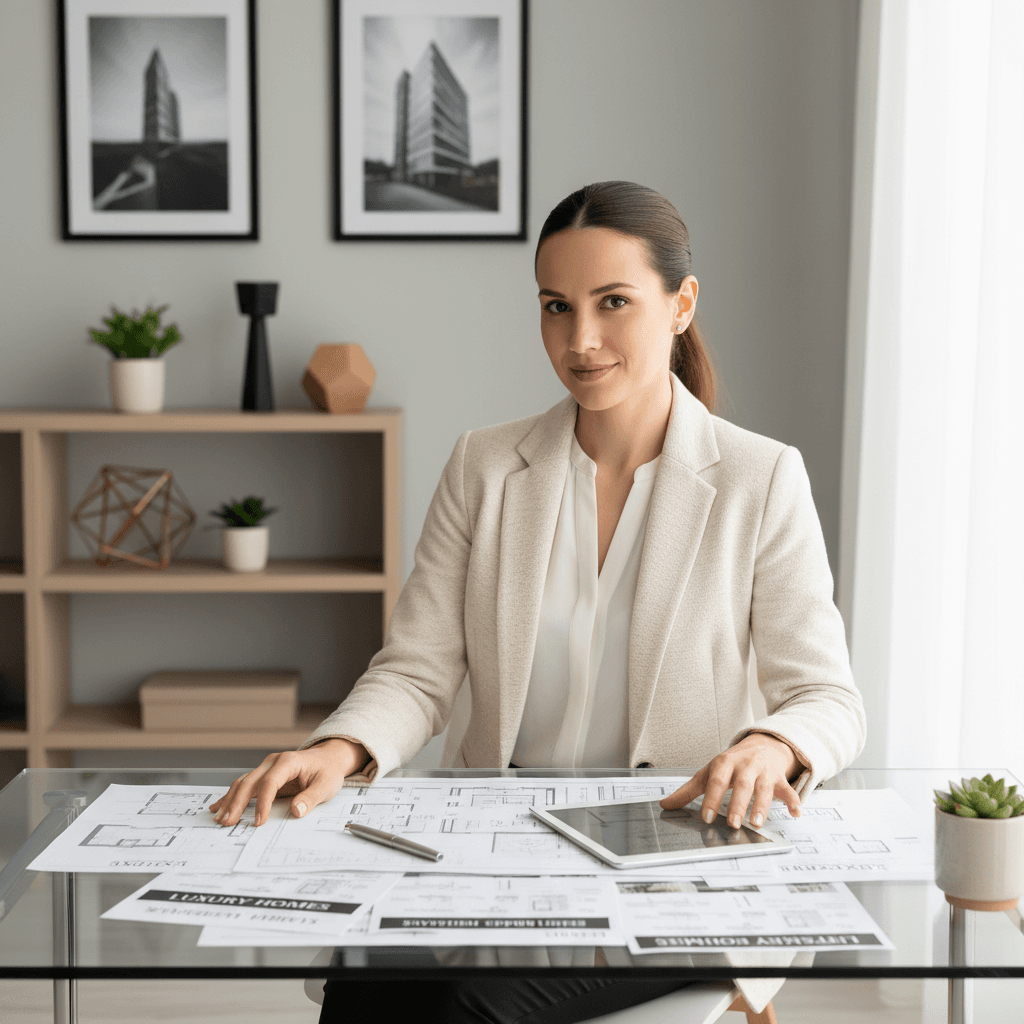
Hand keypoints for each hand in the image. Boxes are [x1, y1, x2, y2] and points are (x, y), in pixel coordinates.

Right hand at [208, 738, 368, 826]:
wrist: (328, 759)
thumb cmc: (327, 770)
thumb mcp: (326, 784)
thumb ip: (311, 798)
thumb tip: (296, 811)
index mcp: (288, 761)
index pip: (270, 782)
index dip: (263, 803)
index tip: (259, 822)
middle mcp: (273, 762)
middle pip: (250, 782)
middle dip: (237, 803)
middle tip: (228, 822)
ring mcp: (267, 768)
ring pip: (243, 783)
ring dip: (230, 800)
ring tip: (220, 818)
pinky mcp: (264, 775)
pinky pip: (245, 785)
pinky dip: (231, 796)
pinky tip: (218, 806)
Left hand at [659, 733, 801, 828]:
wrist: (762, 744)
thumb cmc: (732, 763)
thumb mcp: (709, 772)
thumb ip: (689, 790)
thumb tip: (665, 804)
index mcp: (725, 763)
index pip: (717, 780)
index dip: (712, 798)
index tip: (708, 817)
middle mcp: (745, 766)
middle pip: (742, 785)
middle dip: (738, 804)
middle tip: (734, 824)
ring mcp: (764, 772)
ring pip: (764, 788)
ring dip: (762, 806)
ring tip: (757, 823)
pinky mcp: (779, 779)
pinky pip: (788, 790)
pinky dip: (793, 801)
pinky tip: (795, 813)